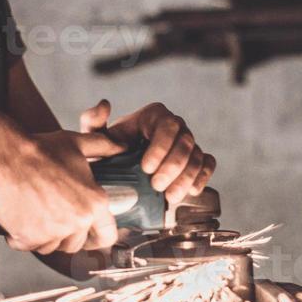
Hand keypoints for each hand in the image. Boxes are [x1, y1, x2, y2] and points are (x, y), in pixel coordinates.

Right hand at [0, 129, 124, 253]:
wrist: (5, 158)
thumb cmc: (39, 151)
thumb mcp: (77, 144)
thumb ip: (103, 147)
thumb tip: (121, 146)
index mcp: (94, 203)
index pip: (107, 236)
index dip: (98, 237)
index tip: (90, 237)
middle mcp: (77, 221)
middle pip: (75, 244)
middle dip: (65, 234)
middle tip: (52, 215)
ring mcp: (53, 232)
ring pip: (51, 247)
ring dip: (43, 236)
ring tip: (35, 213)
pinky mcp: (29, 238)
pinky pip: (28, 246)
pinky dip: (21, 237)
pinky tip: (19, 218)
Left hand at [79, 100, 216, 205]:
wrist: (121, 167)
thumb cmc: (111, 150)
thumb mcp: (98, 137)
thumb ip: (94, 121)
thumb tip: (104, 105)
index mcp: (154, 116)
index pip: (166, 126)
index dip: (160, 146)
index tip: (145, 168)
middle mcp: (176, 126)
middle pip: (185, 143)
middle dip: (173, 166)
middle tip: (157, 186)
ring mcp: (188, 143)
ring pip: (196, 156)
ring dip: (186, 178)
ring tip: (170, 197)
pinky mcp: (197, 159)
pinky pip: (207, 164)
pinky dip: (203, 177)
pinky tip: (192, 191)